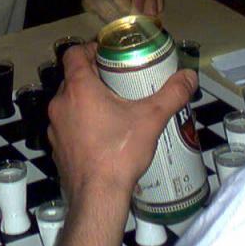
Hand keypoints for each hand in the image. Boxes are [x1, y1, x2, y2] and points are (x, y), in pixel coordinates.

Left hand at [47, 42, 196, 203]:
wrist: (97, 196)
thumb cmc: (120, 151)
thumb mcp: (152, 118)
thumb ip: (172, 94)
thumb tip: (189, 76)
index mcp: (78, 88)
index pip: (74, 54)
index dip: (90, 49)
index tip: (108, 54)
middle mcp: (60, 103)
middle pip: (72, 78)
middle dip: (93, 77)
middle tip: (118, 81)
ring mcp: (55, 127)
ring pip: (68, 103)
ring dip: (85, 102)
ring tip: (112, 109)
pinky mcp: (56, 148)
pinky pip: (67, 126)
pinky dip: (80, 124)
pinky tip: (101, 136)